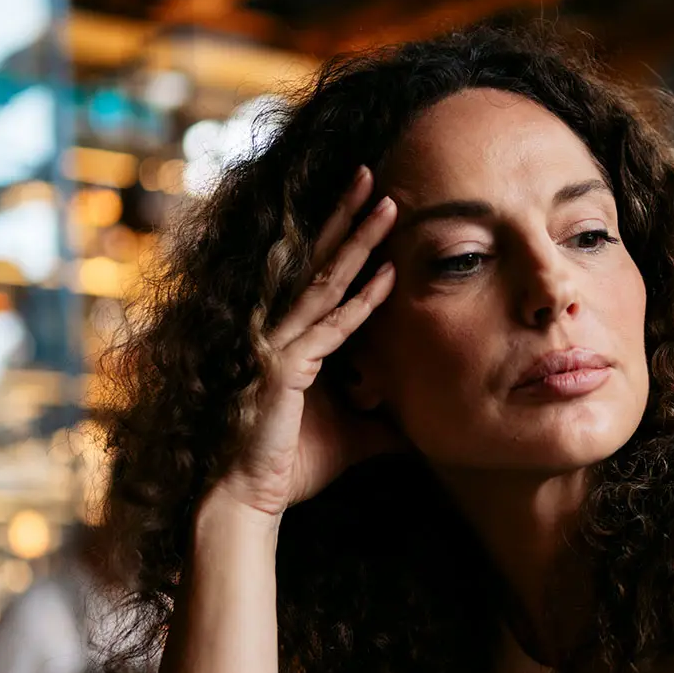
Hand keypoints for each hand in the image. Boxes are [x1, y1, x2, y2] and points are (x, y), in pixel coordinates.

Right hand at [210, 165, 402, 518]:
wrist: (250, 498)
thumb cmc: (293, 464)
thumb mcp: (356, 438)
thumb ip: (386, 422)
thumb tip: (423, 425)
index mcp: (295, 339)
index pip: (322, 276)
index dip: (346, 239)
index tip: (374, 206)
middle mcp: (283, 331)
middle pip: (319, 260)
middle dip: (348, 217)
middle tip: (374, 174)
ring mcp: (280, 345)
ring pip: (325, 280)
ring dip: (358, 240)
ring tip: (387, 203)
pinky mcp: (283, 368)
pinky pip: (331, 328)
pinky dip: (362, 302)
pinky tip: (389, 274)